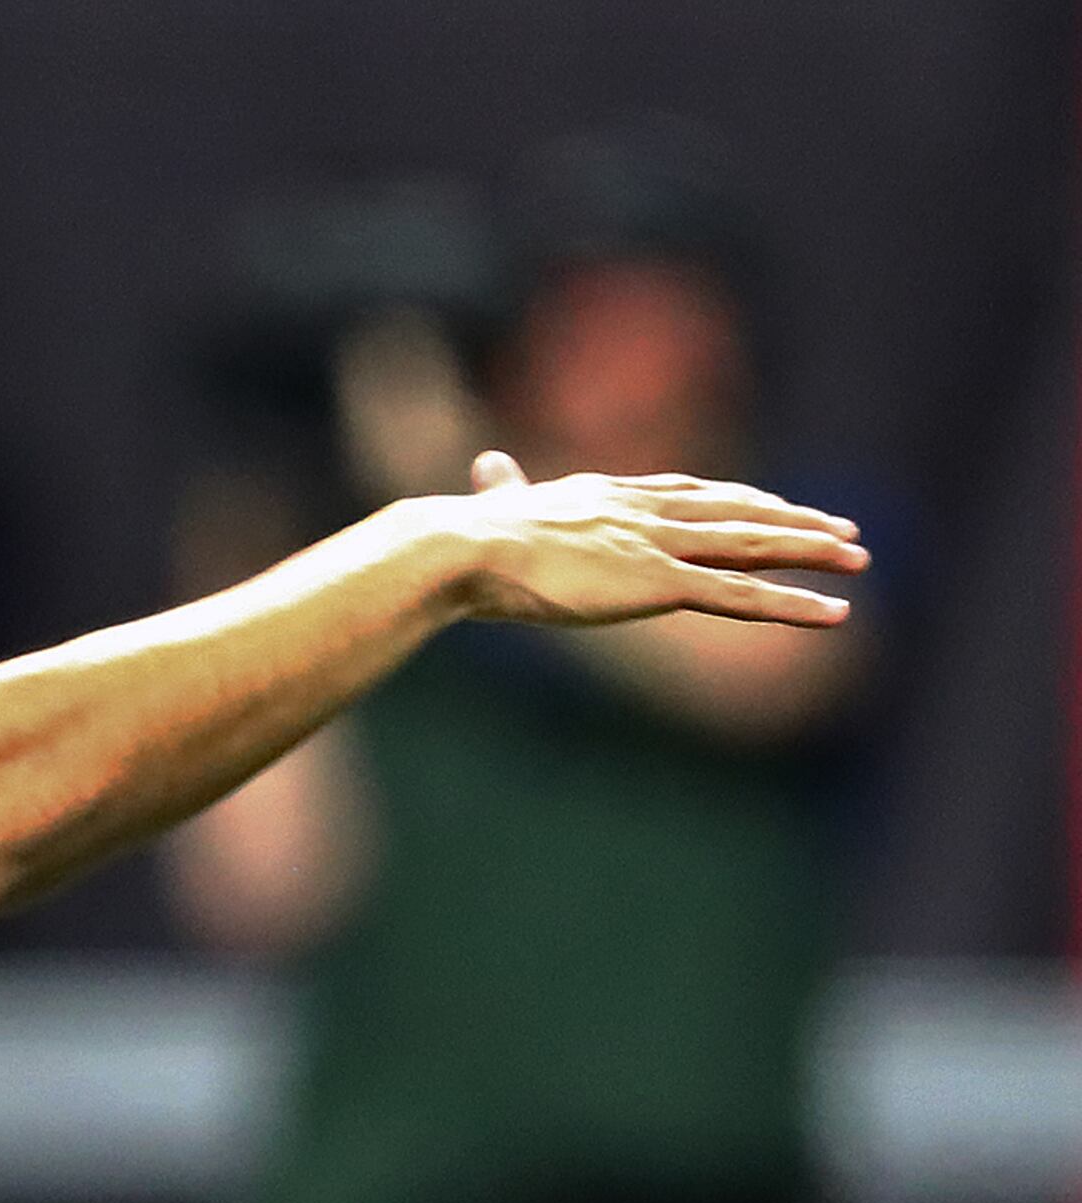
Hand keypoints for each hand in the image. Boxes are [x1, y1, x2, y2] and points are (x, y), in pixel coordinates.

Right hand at [437, 451, 863, 629]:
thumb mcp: (498, 506)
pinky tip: (833, 615)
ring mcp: (656, 546)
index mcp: (609, 494)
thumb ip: (504, 488)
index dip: (737, 499)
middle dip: (793, 519)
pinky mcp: (659, 583)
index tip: (771, 503)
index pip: (689, 492)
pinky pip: (740, 596)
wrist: (466, 548)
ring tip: (858, 558)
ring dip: (810, 551)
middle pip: (736, 511)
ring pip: (752, 545)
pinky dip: (792, 604)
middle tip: (843, 529)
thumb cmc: (467, 536)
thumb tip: (486, 464)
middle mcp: (645, 511)